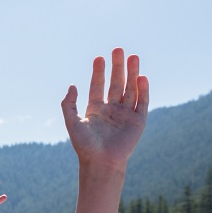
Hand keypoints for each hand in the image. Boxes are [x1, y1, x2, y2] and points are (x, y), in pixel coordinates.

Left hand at [61, 47, 148, 173]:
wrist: (100, 162)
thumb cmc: (84, 146)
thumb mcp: (72, 122)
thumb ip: (68, 104)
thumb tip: (72, 85)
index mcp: (96, 109)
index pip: (98, 85)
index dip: (99, 71)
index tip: (99, 57)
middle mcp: (111, 109)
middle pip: (116, 83)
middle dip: (117, 66)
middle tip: (118, 49)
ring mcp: (125, 114)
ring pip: (130, 89)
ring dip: (132, 73)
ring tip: (133, 56)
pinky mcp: (138, 121)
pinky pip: (141, 102)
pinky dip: (142, 90)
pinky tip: (141, 77)